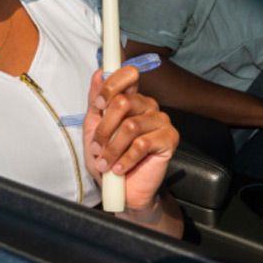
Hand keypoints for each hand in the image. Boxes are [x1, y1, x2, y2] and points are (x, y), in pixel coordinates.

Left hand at [85, 67, 178, 212]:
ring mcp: (160, 120)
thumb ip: (96, 101)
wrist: (122, 190)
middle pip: (123, 102)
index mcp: (131, 99)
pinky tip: (120, 168)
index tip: (99, 105)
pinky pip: (142, 144)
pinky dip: (125, 159)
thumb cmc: (107, 157)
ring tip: (106, 162)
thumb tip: (99, 72)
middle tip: (97, 148)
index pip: (128, 75)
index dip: (110, 86)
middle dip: (104, 129)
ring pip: (130, 126)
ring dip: (112, 148)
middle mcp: (147, 105)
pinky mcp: (169, 138)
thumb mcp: (93, 128)